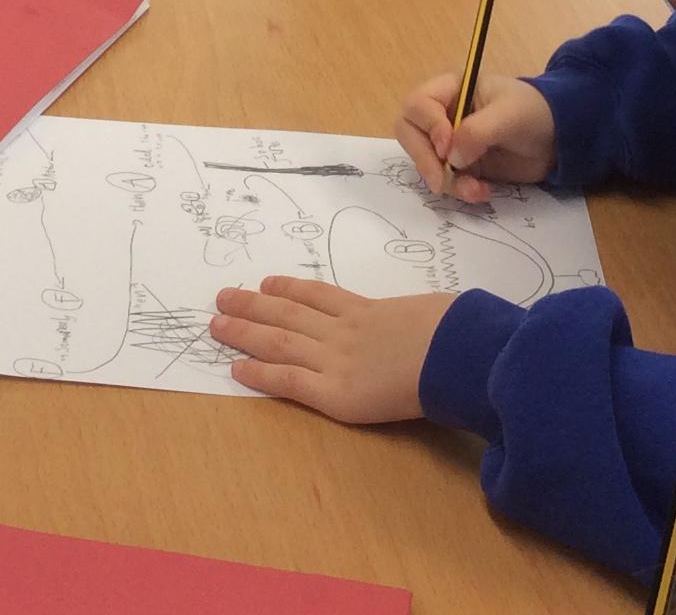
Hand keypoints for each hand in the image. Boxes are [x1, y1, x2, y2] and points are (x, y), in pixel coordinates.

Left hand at [210, 278, 453, 423]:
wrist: (455, 352)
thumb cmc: (458, 331)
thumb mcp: (440, 312)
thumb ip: (423, 319)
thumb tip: (434, 324)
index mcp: (371, 309)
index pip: (321, 295)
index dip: (291, 287)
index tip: (269, 281)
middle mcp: (345, 330)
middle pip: (289, 311)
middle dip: (253, 303)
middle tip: (223, 295)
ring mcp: (336, 359)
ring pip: (279, 340)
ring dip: (245, 330)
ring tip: (217, 322)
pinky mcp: (334, 393)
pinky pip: (287, 381)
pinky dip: (259, 375)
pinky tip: (235, 369)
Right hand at [396, 71, 557, 203]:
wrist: (559, 140)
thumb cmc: (535, 113)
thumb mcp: (509, 115)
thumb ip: (478, 131)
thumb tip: (451, 157)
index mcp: (451, 88)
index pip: (418, 104)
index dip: (428, 127)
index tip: (448, 148)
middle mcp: (443, 113)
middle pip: (410, 133)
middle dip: (424, 159)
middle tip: (441, 180)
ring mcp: (449, 141)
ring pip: (425, 162)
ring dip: (446, 181)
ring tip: (476, 190)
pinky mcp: (460, 165)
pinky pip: (445, 180)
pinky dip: (459, 191)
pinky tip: (482, 192)